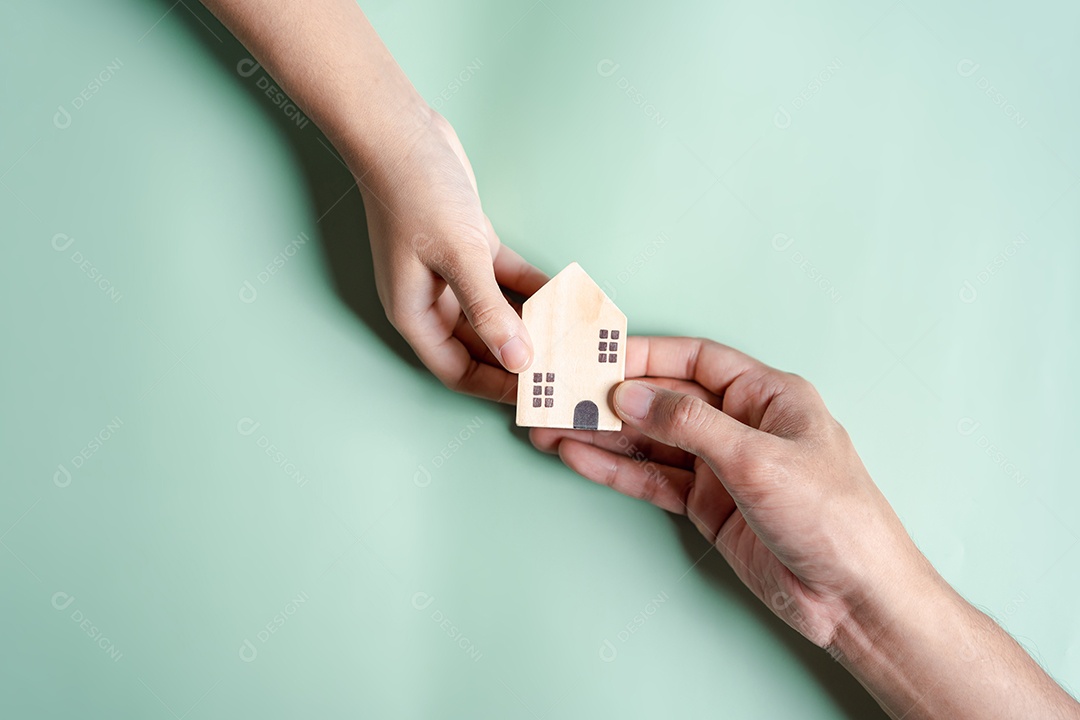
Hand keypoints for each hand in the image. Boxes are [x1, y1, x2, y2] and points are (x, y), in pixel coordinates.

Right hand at [359, 110, 547, 401]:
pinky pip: (506, 279)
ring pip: (497, 313)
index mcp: (415, 314)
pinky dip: (530, 287)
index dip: (496, 387)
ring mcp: (451, 274)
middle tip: (563, 367)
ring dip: (530, 323)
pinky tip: (563, 294)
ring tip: (570, 336)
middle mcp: (431, 301)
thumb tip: (519, 361)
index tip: (536, 395)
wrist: (401, 131)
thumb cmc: (415, 193)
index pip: (458, 370)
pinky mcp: (469, 246)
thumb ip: (489, 312)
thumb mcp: (457, 257)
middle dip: (520, 358)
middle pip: (481, 346)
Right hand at [531, 335, 928, 646]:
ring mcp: (722, 468)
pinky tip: (578, 457)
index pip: (695, 361)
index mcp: (768, 396)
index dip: (645, 356)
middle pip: (665, 401)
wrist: (854, 598)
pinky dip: (616, 470)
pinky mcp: (708, 507)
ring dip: (603, 435)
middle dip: (612, 399)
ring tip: (551, 426)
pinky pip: (654, 479)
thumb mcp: (758, 460)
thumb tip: (631, 395)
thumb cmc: (832, 516)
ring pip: (651, 442)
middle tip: (559, 394)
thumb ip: (690, 426)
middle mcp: (741, 425)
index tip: (597, 356)